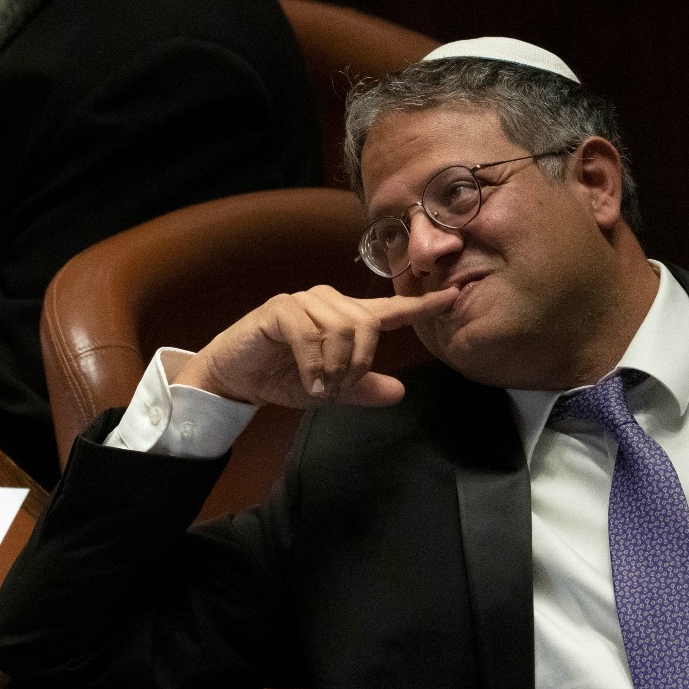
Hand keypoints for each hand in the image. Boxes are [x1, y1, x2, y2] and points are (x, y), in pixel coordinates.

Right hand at [176, 285, 459, 407]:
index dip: (422, 306)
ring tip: (319, 387)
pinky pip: (311, 334)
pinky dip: (313, 365)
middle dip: (359, 364)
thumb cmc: (282, 377)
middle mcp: (329, 302)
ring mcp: (304, 301)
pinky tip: (308, 384)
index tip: (454, 296)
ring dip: (334, 368)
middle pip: (368, 325)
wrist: (235, 377)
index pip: (390, 310)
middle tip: (337, 389)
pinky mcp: (280, 309)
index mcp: (346, 318)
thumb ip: (361, 388)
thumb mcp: (328, 389)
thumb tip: (399, 391)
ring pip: (343, 329)